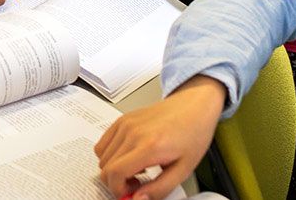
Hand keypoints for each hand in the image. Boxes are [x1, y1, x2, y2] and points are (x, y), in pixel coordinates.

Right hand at [95, 76, 225, 199]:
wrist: (194, 106)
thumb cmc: (192, 134)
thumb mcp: (183, 170)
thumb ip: (159, 189)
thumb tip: (137, 199)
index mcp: (149, 146)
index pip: (115, 173)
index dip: (118, 190)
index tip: (131, 193)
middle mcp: (133, 133)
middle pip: (105, 167)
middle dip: (117, 182)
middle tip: (137, 182)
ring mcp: (125, 124)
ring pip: (102, 157)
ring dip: (114, 168)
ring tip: (135, 168)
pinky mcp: (122, 120)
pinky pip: (103, 143)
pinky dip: (110, 155)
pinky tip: (129, 156)